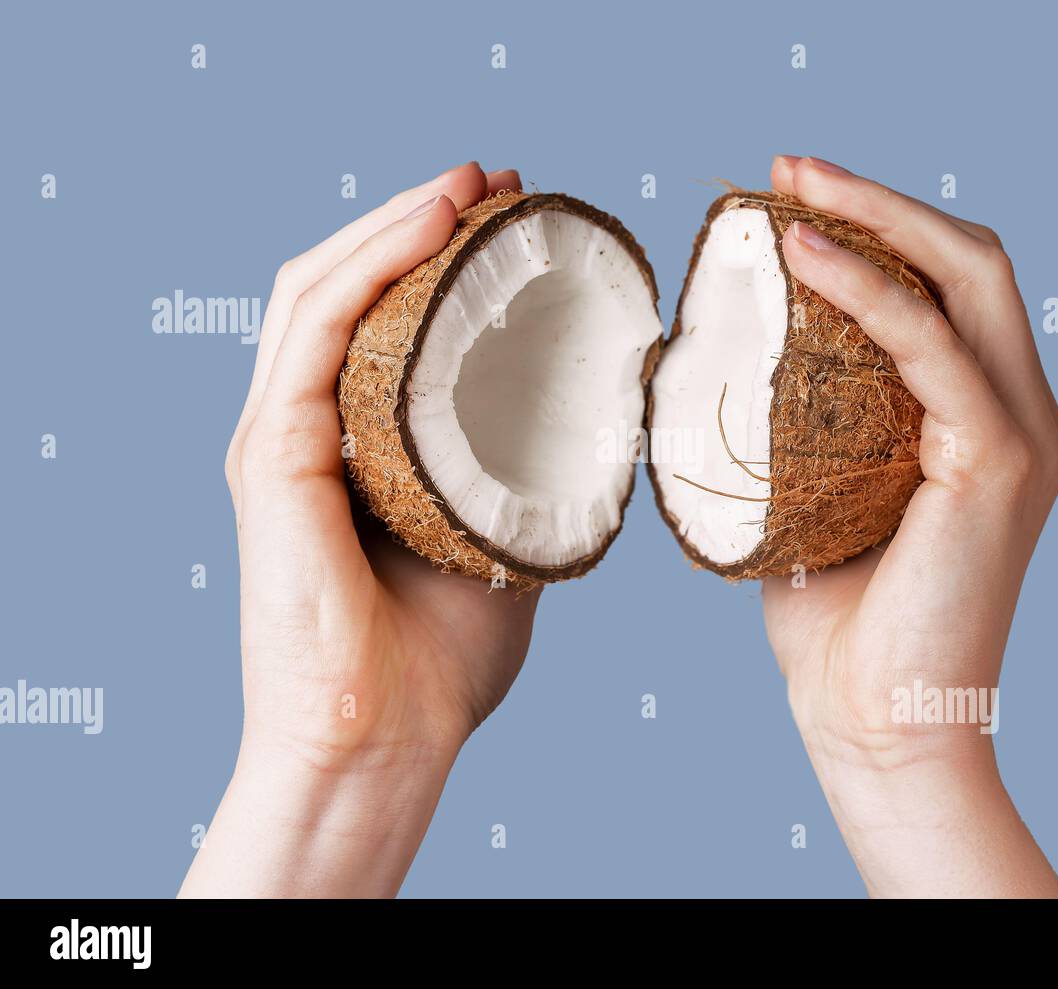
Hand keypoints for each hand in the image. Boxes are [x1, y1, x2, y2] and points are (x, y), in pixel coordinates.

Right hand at [182, 163, 536, 897]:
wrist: (388, 740)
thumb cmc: (440, 664)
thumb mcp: (501, 547)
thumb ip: (523, 491)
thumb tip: (594, 444)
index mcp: (350, 450)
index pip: (378, 322)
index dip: (436, 259)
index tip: (513, 218)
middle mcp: (304, 430)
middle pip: (347, 288)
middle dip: (418, 222)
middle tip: (499, 183)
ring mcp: (281, 440)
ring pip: (321, 291)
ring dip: (394, 223)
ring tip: (468, 185)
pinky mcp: (274, 458)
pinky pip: (316, 333)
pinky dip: (370, 266)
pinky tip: (430, 229)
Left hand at [763, 156, 1057, 896]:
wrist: (870, 724)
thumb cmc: (834, 625)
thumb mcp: (812, 497)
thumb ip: (798, 427)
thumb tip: (716, 362)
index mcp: (983, 423)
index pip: (948, 292)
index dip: (880, 231)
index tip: (790, 199)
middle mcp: (1020, 417)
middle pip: (971, 263)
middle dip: (880, 203)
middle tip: (789, 171)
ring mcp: (1021, 436)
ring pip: (968, 281)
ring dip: (878, 219)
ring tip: (792, 188)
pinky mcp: (999, 463)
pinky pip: (934, 347)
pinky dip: (871, 291)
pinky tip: (806, 254)